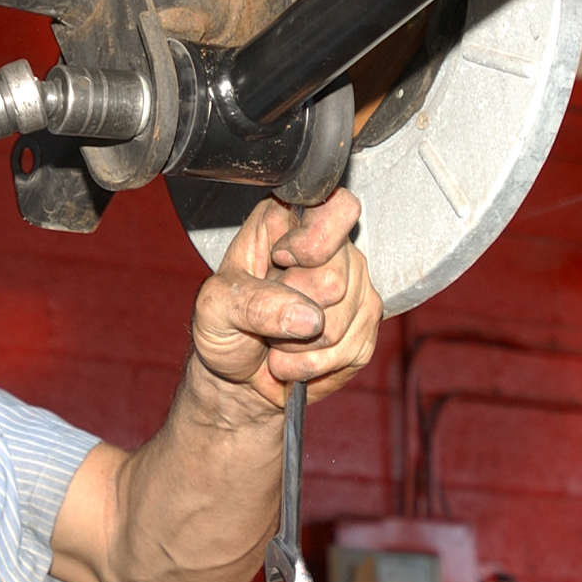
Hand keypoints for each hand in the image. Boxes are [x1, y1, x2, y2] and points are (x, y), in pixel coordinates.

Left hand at [186, 189, 381, 416]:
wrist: (238, 373)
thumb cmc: (224, 327)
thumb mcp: (216, 307)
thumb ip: (254, 303)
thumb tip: (308, 317)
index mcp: (289, 223)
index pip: (336, 209)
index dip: (315, 241)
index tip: (282, 259)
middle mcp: (331, 249)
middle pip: (335, 278)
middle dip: (292, 309)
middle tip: (269, 312)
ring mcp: (354, 286)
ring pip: (342, 321)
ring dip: (299, 345)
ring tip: (278, 338)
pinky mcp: (365, 325)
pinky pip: (351, 350)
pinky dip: (314, 364)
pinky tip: (297, 355)